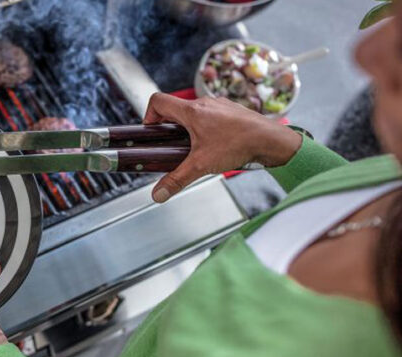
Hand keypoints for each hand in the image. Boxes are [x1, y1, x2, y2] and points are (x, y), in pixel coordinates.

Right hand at [143, 93, 302, 202]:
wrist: (271, 140)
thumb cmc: (239, 145)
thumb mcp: (201, 165)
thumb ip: (177, 179)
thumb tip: (158, 193)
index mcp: (192, 111)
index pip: (158, 101)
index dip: (148, 115)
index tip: (151, 131)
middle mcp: (205, 103)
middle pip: (175, 108)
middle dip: (168, 126)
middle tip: (169, 144)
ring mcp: (220, 106)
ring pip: (194, 112)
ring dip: (188, 127)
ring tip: (193, 147)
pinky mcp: (231, 112)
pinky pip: (211, 115)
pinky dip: (206, 128)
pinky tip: (214, 145)